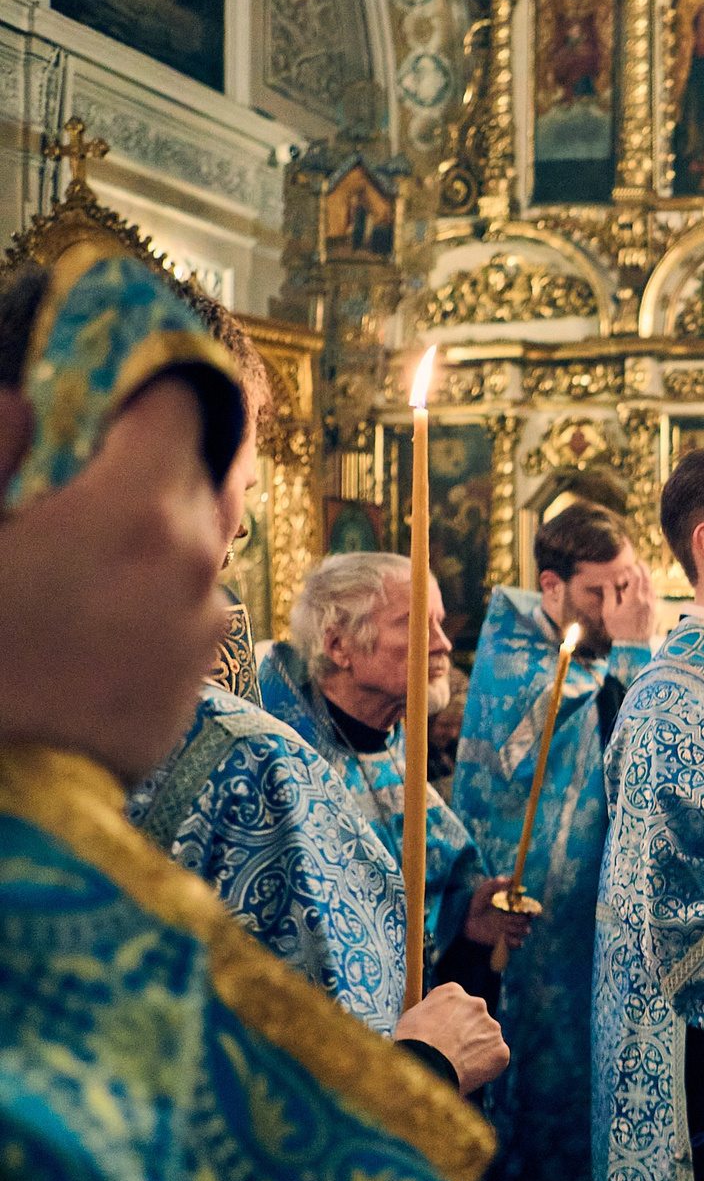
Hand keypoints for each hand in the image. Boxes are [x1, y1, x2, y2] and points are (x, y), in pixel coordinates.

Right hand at [0, 379, 230, 781]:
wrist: (5, 795)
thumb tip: (22, 402)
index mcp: (140, 511)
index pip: (180, 412)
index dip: (148, 389)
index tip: (117, 385)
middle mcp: (198, 561)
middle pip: (201, 472)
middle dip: (156, 454)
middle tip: (102, 451)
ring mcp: (207, 623)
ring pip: (201, 539)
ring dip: (159, 522)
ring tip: (89, 535)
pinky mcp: (199, 674)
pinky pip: (191, 601)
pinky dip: (157, 583)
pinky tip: (97, 601)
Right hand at [395, 983, 508, 1093]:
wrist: (423, 1067)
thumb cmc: (409, 1044)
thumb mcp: (411, 1016)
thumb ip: (430, 1011)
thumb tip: (433, 1018)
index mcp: (452, 992)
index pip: (455, 1003)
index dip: (447, 1020)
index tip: (440, 1034)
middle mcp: (477, 1004)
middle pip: (474, 1019)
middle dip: (465, 1033)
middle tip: (449, 1052)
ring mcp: (492, 1028)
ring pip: (486, 1039)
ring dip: (475, 1050)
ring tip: (454, 1066)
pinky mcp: (501, 1050)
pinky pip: (494, 1059)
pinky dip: (485, 1068)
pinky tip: (466, 1075)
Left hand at [463, 876, 535, 947]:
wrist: (465, 920)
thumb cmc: (476, 903)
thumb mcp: (484, 891)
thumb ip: (496, 883)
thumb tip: (512, 880)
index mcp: (514, 907)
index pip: (530, 909)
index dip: (533, 910)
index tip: (531, 911)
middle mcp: (514, 919)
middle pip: (528, 921)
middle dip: (519, 919)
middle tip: (506, 917)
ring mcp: (510, 930)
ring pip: (524, 931)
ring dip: (516, 929)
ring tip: (503, 926)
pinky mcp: (505, 941)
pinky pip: (518, 944)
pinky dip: (514, 941)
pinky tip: (504, 937)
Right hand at [600, 563, 656, 643]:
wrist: (634, 647)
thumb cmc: (619, 630)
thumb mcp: (609, 613)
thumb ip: (609, 595)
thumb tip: (608, 582)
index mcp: (634, 599)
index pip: (636, 576)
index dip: (631, 569)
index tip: (625, 568)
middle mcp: (646, 600)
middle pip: (647, 578)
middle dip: (642, 568)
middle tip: (638, 563)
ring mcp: (652, 605)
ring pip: (652, 585)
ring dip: (647, 577)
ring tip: (641, 572)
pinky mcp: (655, 610)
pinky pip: (654, 594)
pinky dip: (649, 587)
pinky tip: (644, 587)